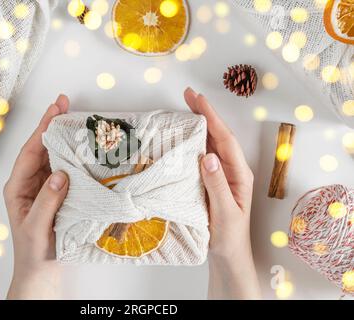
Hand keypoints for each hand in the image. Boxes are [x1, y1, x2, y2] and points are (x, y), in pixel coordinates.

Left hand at [4, 95, 69, 299]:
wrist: (42, 271)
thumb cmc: (34, 251)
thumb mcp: (37, 227)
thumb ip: (47, 201)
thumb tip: (60, 173)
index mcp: (18, 187)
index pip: (30, 152)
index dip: (42, 129)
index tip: (54, 110)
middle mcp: (30, 183)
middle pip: (42, 148)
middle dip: (53, 125)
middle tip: (65, 103)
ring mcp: (45, 187)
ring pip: (54, 156)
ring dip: (65, 138)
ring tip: (77, 119)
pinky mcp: (58, 193)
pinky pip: (66, 170)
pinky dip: (74, 156)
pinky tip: (83, 147)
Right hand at [184, 87, 260, 298]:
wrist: (228, 257)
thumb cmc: (229, 238)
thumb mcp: (224, 213)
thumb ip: (217, 185)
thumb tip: (208, 156)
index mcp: (239, 175)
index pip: (224, 140)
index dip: (211, 118)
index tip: (197, 100)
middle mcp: (231, 171)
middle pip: (218, 136)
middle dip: (205, 114)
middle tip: (188, 95)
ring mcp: (221, 176)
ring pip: (210, 143)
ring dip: (198, 124)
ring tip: (185, 108)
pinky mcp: (211, 182)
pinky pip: (202, 156)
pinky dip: (193, 142)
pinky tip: (184, 136)